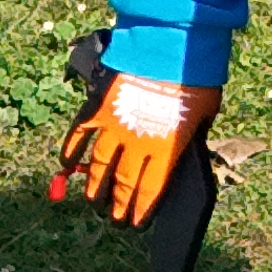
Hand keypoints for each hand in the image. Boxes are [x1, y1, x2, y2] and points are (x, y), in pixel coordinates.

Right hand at [45, 71, 198, 218]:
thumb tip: (185, 146)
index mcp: (166, 150)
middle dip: (118, 206)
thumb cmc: (196, 79)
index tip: (135, 224)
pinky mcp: (97, 107)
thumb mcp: (205, 113)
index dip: (140, 211)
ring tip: (92, 200)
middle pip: (123, 184)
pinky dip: (70, 150)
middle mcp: (137, 144)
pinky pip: (79, 135)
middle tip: (114, 219)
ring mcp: (114, 126)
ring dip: (94, 186)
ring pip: (98, 166)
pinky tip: (66, 163)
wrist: (171, 47)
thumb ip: (192, 134)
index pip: (149, 191)